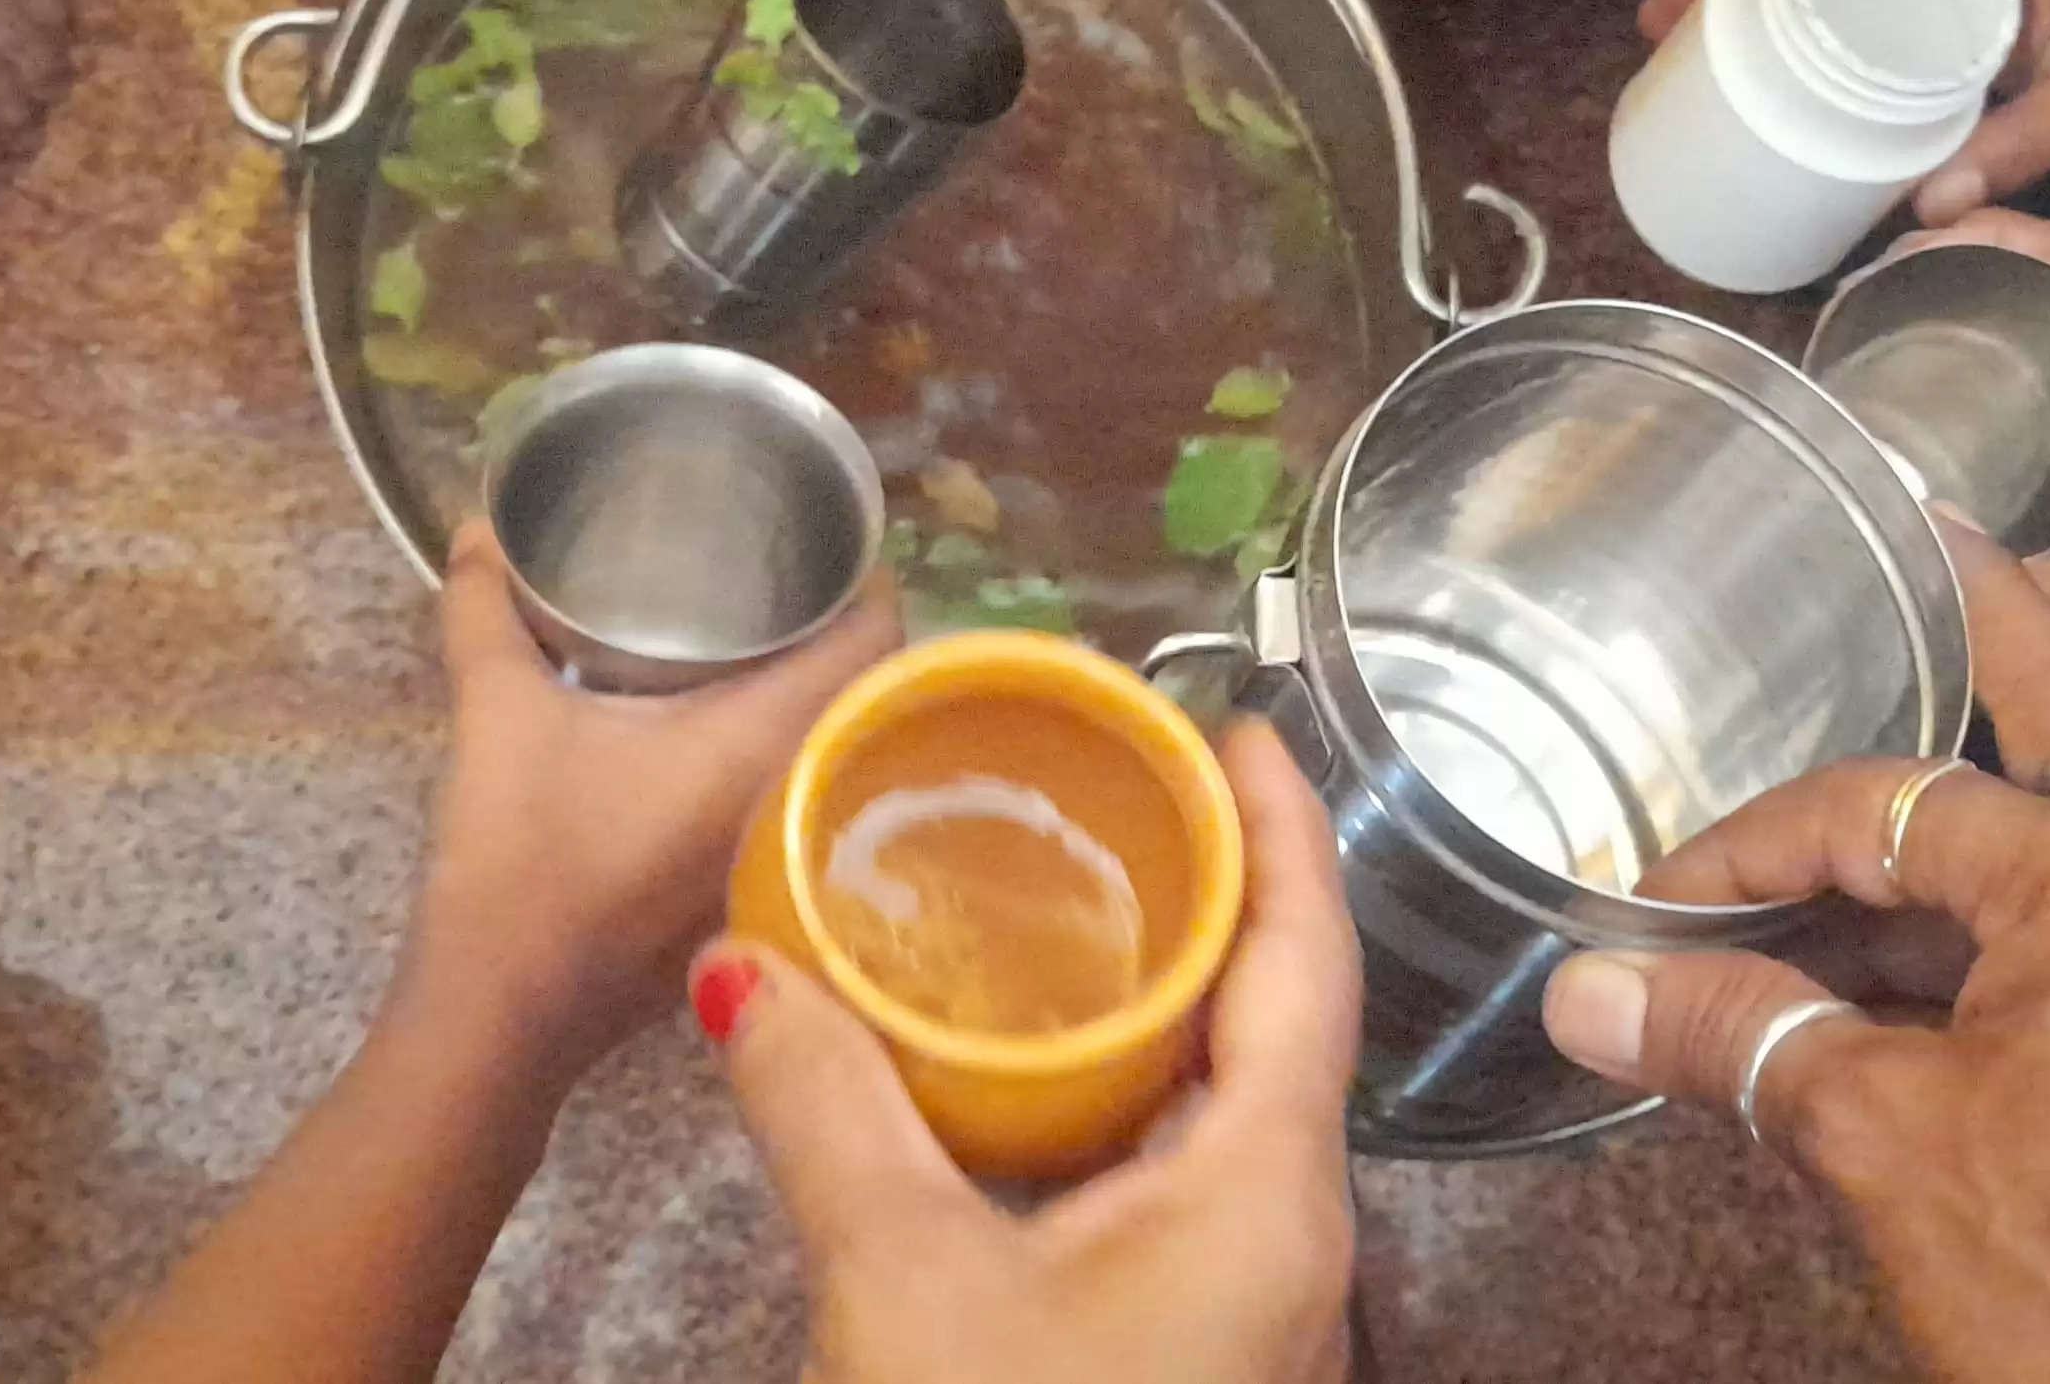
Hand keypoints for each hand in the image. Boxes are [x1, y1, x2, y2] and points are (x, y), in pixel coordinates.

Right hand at [400, 520, 896, 1068]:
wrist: (502, 1020)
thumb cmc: (518, 861)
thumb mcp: (499, 716)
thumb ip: (486, 614)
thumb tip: (478, 528)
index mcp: (770, 741)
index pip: (878, 633)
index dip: (866, 571)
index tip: (831, 535)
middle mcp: (802, 798)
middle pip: (872, 689)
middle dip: (840, 628)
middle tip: (787, 574)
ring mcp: (788, 860)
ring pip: (841, 750)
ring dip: (820, 698)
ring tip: (764, 638)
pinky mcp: (759, 899)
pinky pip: (809, 800)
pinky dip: (790, 757)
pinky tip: (732, 733)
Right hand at [699, 722, 1359, 1383]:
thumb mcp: (896, 1279)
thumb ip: (825, 1109)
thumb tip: (739, 967)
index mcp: (1269, 1192)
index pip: (1311, 962)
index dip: (1286, 830)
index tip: (1235, 727)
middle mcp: (1294, 1238)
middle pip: (1283, 1024)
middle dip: (1224, 900)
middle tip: (1134, 793)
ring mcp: (1256, 1307)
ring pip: (1235, 1111)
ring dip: (1175, 1005)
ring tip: (1085, 906)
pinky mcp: (1198, 1352)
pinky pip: (1192, 1182)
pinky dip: (1136, 1100)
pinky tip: (1047, 1082)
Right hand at [1542, 526, 2049, 1383]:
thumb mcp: (1886, 1145)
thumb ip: (1742, 1040)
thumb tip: (1594, 991)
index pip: (1893, 806)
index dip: (1754, 850)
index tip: (1661, 904)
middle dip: (1987, 645)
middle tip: (1942, 546)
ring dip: (1967, 848)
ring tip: (1845, 862)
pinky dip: (2024, 932)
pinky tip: (1926, 981)